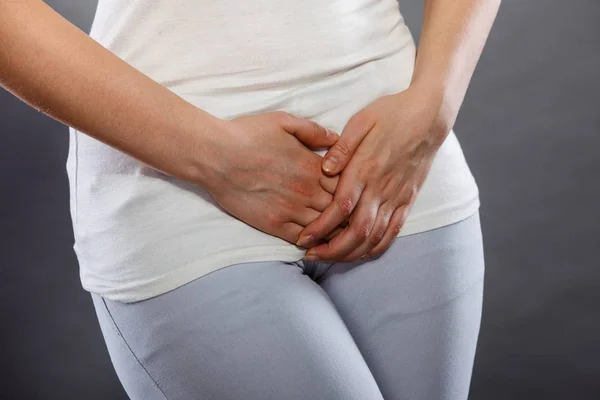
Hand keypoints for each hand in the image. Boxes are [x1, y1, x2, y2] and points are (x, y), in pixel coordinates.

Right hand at [202, 111, 347, 244]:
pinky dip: (313, 242)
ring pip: (325, 227)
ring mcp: (291, 209)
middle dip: (349, 213)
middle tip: (353, 217)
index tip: (354, 192)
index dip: (353, 190)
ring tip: (340, 232)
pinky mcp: (274, 224)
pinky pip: (302, 239)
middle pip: (341, 209)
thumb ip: (313, 131)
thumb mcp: (284, 121)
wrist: (216, 155)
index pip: (348, 185)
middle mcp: (307, 190)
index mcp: (313, 166)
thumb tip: (336, 138)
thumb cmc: (247, 134)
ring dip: (334, 230)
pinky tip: (315, 241)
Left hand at [295, 85, 449, 261]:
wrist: (430, 117)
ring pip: (374, 237)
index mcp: (365, 169)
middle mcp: (381, 188)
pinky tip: (359, 253)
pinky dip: (375, 248)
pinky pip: (392, 233)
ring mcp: (397, 197)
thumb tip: (323, 169)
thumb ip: (342, 147)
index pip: (340, 208)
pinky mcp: (407, 201)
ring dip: (350, 253)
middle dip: (331, 249)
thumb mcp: (361, 121)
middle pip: (356, 231)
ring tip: (329, 258)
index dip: (320, 227)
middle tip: (311, 255)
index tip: (303, 238)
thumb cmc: (392, 115)